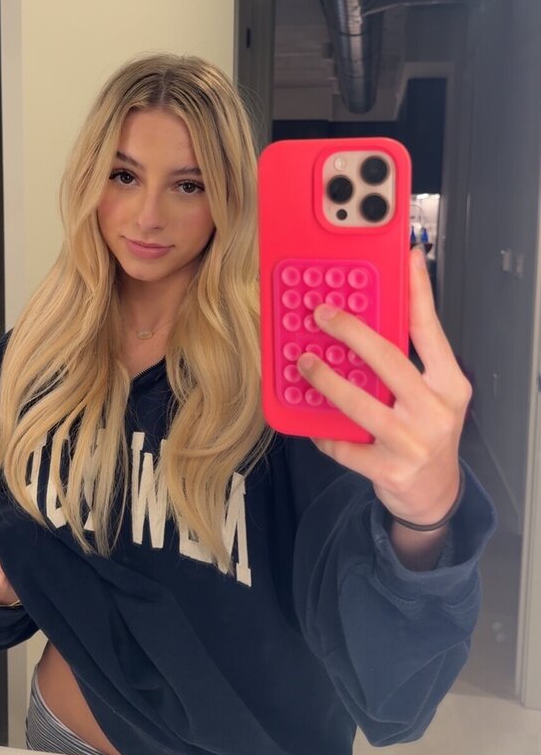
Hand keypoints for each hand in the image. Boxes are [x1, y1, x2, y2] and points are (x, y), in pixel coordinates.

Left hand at [296, 247, 471, 525]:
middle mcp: (436, 411)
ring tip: (304, 361)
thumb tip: (384, 308)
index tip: (404, 258)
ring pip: (360, 404)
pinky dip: (324, 430)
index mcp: (450, 385)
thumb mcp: (433, 392)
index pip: (431, 330)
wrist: (434, 495)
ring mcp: (412, 443)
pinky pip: (344, 445)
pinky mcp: (388, 470)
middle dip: (351, 332)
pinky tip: (311, 418)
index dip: (417, 292)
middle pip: (389, 360)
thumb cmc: (427, 432)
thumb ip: (413, 357)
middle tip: (322, 314)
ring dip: (326, 380)